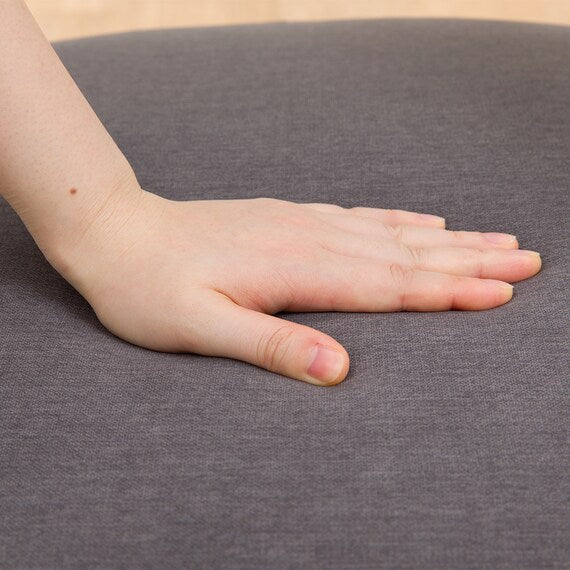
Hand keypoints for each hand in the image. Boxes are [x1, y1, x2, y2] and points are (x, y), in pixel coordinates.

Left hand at [59, 188, 540, 386]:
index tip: (502, 292)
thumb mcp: (199, 327)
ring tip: (495, 239)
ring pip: (391, 232)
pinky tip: (425, 219)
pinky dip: (401, 220)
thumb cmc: (150, 287)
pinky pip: (360, 216)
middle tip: (528, 258)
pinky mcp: (291, 216)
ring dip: (448, 238)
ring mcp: (302, 222)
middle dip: (470, 260)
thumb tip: (337, 368)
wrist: (118, 232)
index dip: (448, 292)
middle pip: (406, 254)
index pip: (389, 286)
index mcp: (295, 270)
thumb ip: (269, 344)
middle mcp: (310, 239)